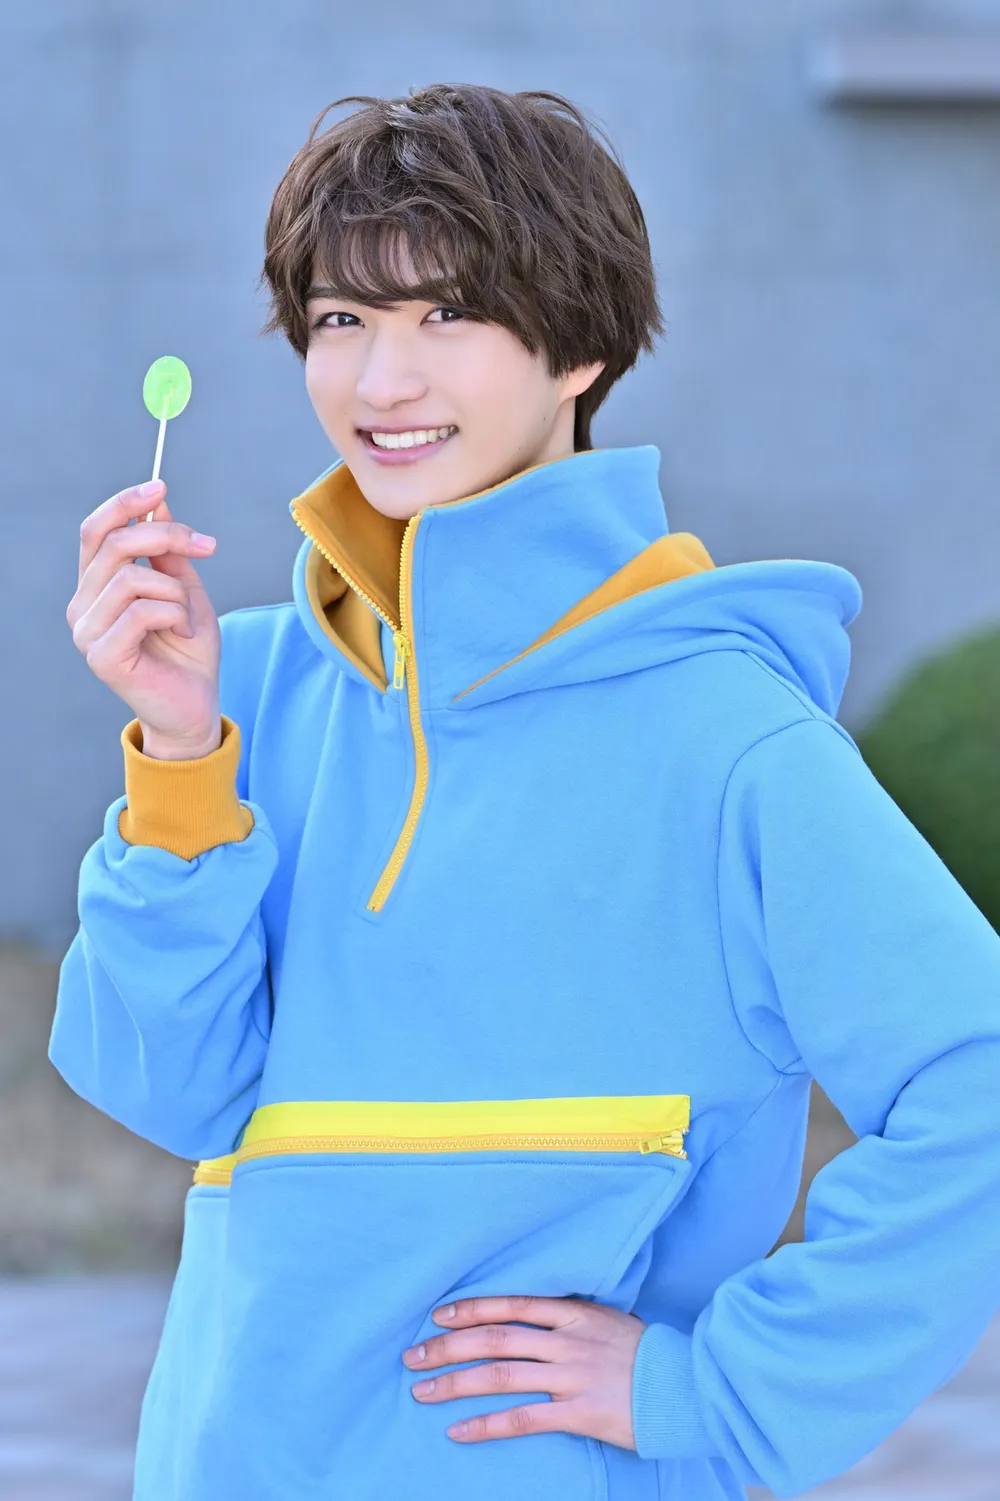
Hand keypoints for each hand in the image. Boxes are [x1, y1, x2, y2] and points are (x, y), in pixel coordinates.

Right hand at [67, 480, 222, 756]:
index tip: (161, 486)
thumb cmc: (189, 652)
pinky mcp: (102, 657)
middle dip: (168, 536)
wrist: (195, 707)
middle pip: (115, 545)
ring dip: (176, 590)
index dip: (125, 504)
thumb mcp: (186, 591)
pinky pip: (141, 611)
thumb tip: (158, 504)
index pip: (96, 532)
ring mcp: (87, 633)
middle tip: (207, 546)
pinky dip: (175, 615)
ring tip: (189, 616)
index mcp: (96, 588)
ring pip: (132, 578)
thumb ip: (168, 552)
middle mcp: (82, 607)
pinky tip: (184, 635)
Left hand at [401, 1294, 645, 1448]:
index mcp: (573, 1313)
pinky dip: (487, 1425)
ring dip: (456, 1383)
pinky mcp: (579, 1413)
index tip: (437, 1317)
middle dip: (449, 1346)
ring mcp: (571, 1376)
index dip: (470, 1309)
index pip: (510, 1304)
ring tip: (423, 1392)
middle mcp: (567, 1340)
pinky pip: (523, 1419)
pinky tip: (460, 1430)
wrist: (687, 1387)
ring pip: (501, 1376)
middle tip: (413, 1356)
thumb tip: (528, 1317)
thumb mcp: (606, 1321)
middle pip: (495, 1338)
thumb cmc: (645, 1354)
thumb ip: (568, 1319)